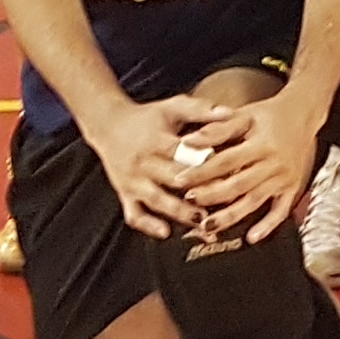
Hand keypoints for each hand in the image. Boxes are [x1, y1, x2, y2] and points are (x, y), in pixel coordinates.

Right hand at [87, 94, 223, 241]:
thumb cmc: (148, 116)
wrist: (107, 124)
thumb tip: (231, 112)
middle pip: (173, 180)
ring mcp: (133, 181)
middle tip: (222, 204)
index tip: (227, 171)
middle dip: (197, 193)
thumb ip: (202, 109)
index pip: (183, 154)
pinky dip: (149, 225)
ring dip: (179, 213)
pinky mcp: (125, 194)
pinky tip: (166, 232)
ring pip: (157, 200)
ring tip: (201, 223)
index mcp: (157, 140)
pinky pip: (134, 214)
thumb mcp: (174, 106)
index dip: (205, 163)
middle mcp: (143, 162)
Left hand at [174, 90, 325, 245]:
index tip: (181, 179)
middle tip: (190, 202)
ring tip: (209, 225)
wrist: (304, 113)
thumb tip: (188, 141)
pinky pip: (280, 211)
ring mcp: (284, 178)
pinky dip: (267, 225)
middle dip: (211, 195)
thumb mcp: (245, 115)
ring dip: (231, 216)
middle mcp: (273, 163)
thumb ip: (217, 128)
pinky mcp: (292, 188)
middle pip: (238, 184)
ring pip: (254, 201)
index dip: (202, 171)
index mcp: (261, 143)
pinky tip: (252, 236)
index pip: (226, 160)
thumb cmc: (271, 115)